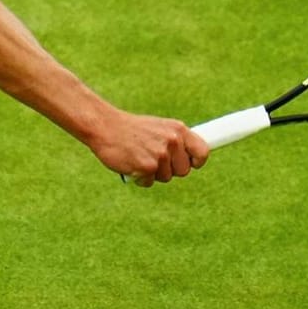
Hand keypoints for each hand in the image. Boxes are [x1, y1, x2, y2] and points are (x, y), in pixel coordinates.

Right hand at [91, 109, 208, 185]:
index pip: (202, 152)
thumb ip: (173, 141)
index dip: (196, 162)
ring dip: (152, 174)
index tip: (190, 164)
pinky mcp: (147, 167)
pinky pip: (149, 182)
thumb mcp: (158, 128)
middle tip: (153, 159)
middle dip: (169, 170)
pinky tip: (130, 164)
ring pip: (165, 178)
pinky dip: (139, 178)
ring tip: (138, 158)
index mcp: (178, 130)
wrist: (104, 126)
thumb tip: (190, 161)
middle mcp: (172, 141)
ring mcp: (160, 155)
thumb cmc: (130, 129)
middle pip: (183, 171)